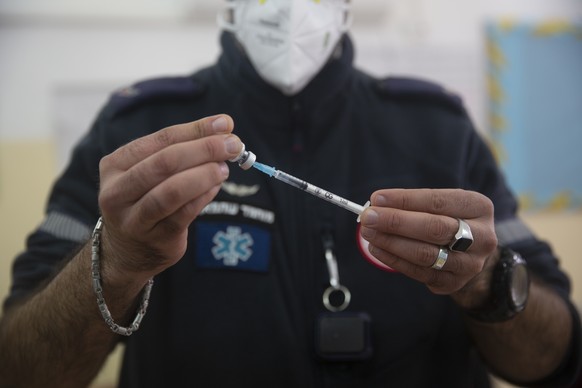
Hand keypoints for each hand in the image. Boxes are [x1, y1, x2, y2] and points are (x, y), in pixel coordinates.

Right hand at [97, 114, 241, 282]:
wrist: (128, 251)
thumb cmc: (146, 199)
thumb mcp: (151, 171)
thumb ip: (182, 149)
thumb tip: (224, 126)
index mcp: (115, 164)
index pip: (161, 140)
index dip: (196, 130)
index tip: (225, 124)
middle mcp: (117, 191)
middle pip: (165, 163)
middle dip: (204, 150)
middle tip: (233, 145)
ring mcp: (134, 218)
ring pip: (172, 191)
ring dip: (204, 175)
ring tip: (224, 168)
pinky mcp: (154, 239)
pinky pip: (184, 214)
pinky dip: (204, 197)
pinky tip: (216, 187)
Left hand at [359, 189, 497, 305]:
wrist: (470, 253)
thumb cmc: (449, 219)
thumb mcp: (442, 204)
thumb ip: (413, 203)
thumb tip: (377, 204)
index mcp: (479, 207)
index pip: (438, 201)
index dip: (405, 200)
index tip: (377, 198)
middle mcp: (481, 237)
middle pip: (434, 228)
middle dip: (396, 222)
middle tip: (368, 217)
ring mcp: (469, 264)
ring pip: (425, 253)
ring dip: (390, 242)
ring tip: (368, 232)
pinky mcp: (453, 283)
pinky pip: (418, 272)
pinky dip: (393, 259)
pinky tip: (376, 248)